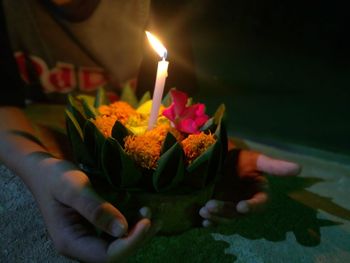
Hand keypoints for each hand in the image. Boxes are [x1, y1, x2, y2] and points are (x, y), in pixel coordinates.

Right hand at [29, 154, 159, 261]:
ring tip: (151, 213)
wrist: (46, 171)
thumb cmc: (55, 177)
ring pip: (119, 245)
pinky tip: (143, 211)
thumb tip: (122, 230)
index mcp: (70, 242)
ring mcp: (88, 238)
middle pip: (115, 254)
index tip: (146, 222)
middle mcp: (80, 246)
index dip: (129, 244)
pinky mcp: (95, 229)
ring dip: (138, 233)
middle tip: (151, 215)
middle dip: (137, 238)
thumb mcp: (72, 188)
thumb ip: (95, 208)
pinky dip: (133, 225)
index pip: (106, 257)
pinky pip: (117, 234)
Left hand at [199, 143, 300, 226]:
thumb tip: (299, 168)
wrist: (221, 159)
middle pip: (238, 213)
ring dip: (216, 217)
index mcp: (259, 194)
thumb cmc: (241, 159)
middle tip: (210, 205)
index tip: (242, 207)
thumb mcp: (256, 160)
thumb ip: (274, 166)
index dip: (252, 206)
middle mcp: (246, 204)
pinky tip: (203, 220)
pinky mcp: (219, 211)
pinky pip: (216, 220)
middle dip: (225, 211)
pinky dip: (210, 222)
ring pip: (226, 218)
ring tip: (204, 210)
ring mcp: (231, 208)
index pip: (260, 204)